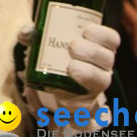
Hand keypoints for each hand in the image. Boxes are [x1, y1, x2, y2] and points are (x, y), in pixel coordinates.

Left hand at [18, 22, 118, 136]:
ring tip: (71, 68)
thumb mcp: (44, 41)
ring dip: (88, 74)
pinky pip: (86, 107)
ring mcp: (95, 87)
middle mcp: (101, 67)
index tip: (86, 30)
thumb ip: (35, 34)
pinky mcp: (85, 106)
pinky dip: (74, 101)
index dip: (102, 34)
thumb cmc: (53, 56)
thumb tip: (25, 34)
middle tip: (73, 46)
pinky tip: (61, 95)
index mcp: (97, 48)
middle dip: (92, 51)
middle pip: (107, 59)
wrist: (55, 87)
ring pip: (101, 82)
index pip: (111, 39)